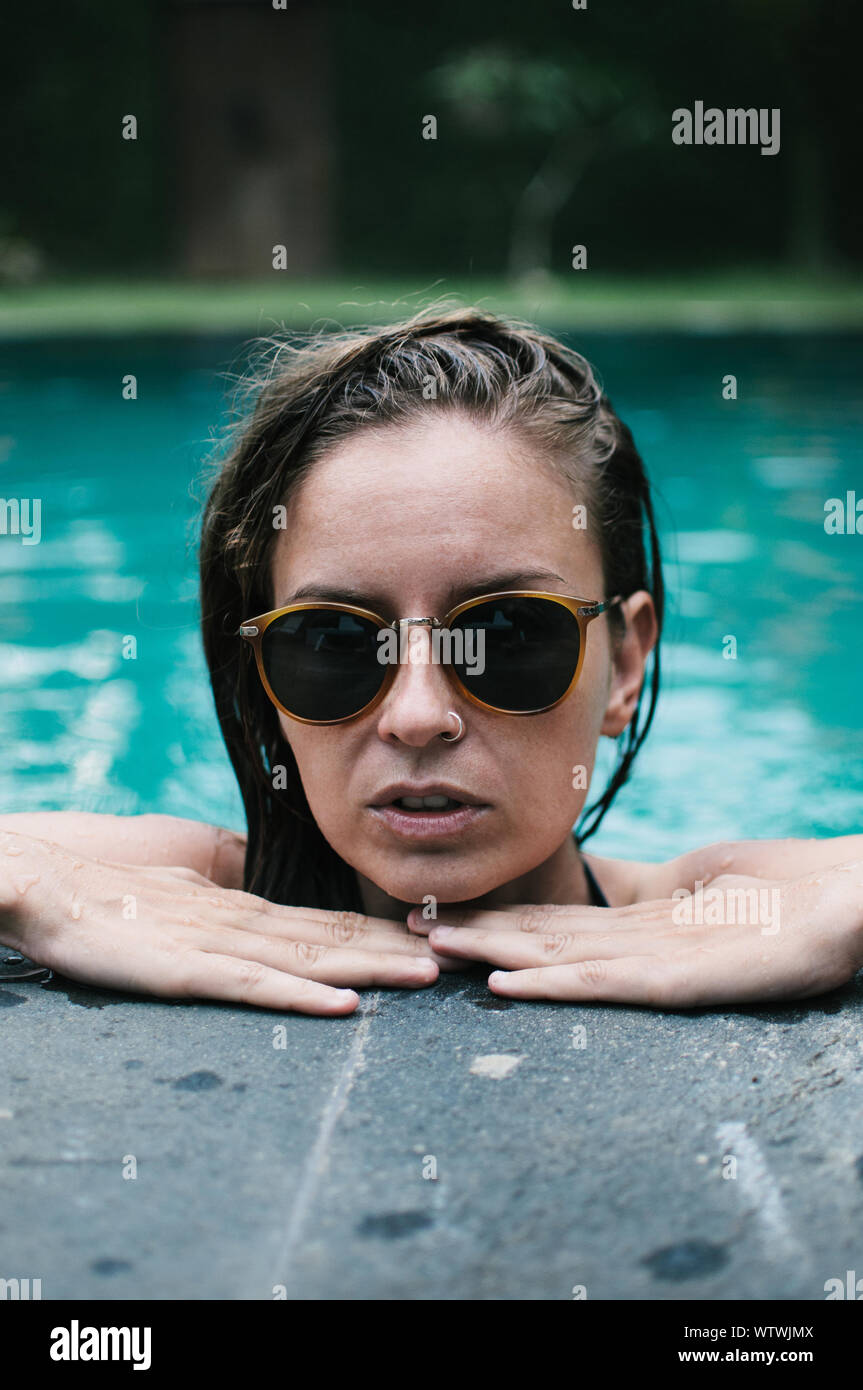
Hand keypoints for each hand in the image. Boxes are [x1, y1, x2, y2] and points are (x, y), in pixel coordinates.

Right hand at [0, 831, 441, 1014]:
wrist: (44, 884)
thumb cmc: (107, 893)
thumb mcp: (182, 896)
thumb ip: (225, 906)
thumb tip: (265, 918)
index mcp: (242, 909)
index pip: (324, 923)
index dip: (379, 932)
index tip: (430, 939)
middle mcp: (243, 924)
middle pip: (334, 939)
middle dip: (398, 949)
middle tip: (461, 956)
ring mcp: (218, 946)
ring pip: (309, 959)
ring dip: (372, 968)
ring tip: (428, 974)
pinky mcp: (186, 970)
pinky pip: (254, 987)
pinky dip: (303, 998)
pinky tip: (345, 1007)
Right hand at [407, 862, 862, 1007]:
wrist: (856, 898)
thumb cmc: (786, 888)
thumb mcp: (704, 876)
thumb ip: (649, 885)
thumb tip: (603, 875)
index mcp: (645, 931)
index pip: (558, 926)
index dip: (499, 920)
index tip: (441, 910)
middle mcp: (645, 955)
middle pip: (548, 946)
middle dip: (479, 940)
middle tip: (407, 934)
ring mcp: (666, 971)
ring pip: (565, 964)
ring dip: (497, 960)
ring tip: (436, 950)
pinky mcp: (694, 982)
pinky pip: (613, 984)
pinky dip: (555, 986)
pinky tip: (508, 984)